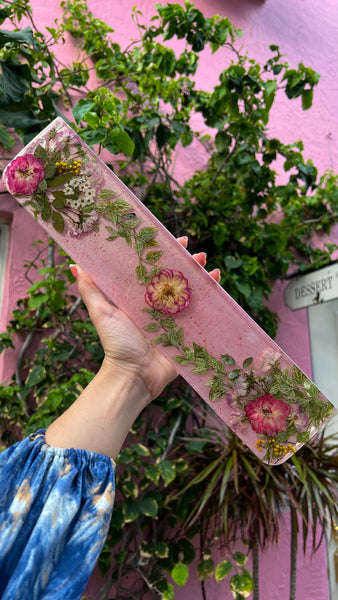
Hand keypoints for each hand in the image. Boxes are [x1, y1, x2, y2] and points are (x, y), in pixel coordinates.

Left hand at [46, 238, 220, 455]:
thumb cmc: (116, 344)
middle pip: (176, 277)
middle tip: (197, 254)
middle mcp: (158, 304)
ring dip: (202, 276)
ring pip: (191, 291)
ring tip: (208, 265)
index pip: (154, 268)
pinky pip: (202, 312)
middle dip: (188, 263)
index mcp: (139, 296)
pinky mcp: (187, 332)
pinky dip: (212, 297)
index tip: (174, 240)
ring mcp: (174, 318)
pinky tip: (218, 284)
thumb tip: (75, 264)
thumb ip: (90, 289)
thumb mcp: (102, 313)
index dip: (165, 253)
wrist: (133, 376)